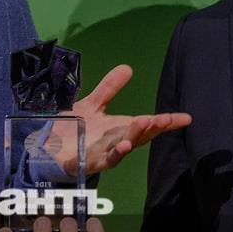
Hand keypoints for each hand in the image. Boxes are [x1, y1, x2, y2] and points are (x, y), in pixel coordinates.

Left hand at [53, 64, 191, 174]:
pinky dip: (114, 155)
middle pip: (138, 137)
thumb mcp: (92, 105)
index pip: (146, 125)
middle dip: (152, 128)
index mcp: (118, 129)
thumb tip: (128, 68)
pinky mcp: (85, 164)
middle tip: (163, 118)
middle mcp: (113, 143)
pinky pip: (101, 161)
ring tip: (145, 123)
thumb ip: (109, 89)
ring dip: (134, 137)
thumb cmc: (72, 131)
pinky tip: (123, 147)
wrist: (46, 150)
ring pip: (123, 148)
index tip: (186, 118)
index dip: (166, 122)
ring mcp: (101, 155)